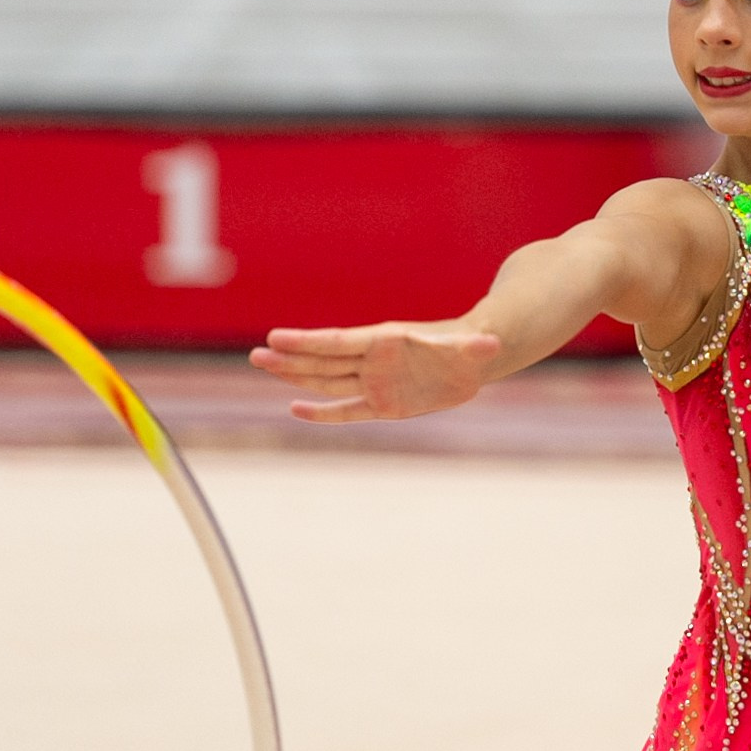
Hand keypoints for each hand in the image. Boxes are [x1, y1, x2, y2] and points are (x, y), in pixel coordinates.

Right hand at [248, 320, 502, 422]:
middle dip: (291, 358)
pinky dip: (323, 413)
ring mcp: (375, 381)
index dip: (307, 341)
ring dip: (296, 377)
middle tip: (257, 353)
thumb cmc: (469, 347)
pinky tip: (296, 410)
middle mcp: (374, 360)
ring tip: (263, 365)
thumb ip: (478, 345)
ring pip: (327, 381)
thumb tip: (492, 343)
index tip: (276, 337)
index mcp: (386, 341)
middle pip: (324, 361)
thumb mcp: (474, 347)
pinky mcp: (382, 404)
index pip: (339, 342)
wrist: (471, 360)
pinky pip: (346, 410)